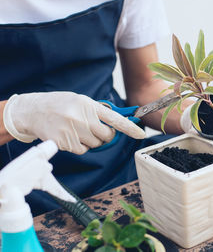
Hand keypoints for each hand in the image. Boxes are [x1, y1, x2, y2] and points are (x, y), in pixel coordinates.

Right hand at [3, 92, 145, 154]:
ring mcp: (73, 131)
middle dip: (105, 136)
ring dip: (91, 141)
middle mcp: (83, 118)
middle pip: (107, 136)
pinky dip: (80, 146)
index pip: (115, 119)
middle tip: (95, 130)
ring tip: (77, 130)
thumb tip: (119, 122)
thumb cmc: (61, 105)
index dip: (130, 128)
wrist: (33, 111)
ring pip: (95, 145)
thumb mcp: (80, 101)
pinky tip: (70, 136)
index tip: (141, 135)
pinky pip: (83, 150)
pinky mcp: (64, 142)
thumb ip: (98, 111)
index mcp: (89, 106)